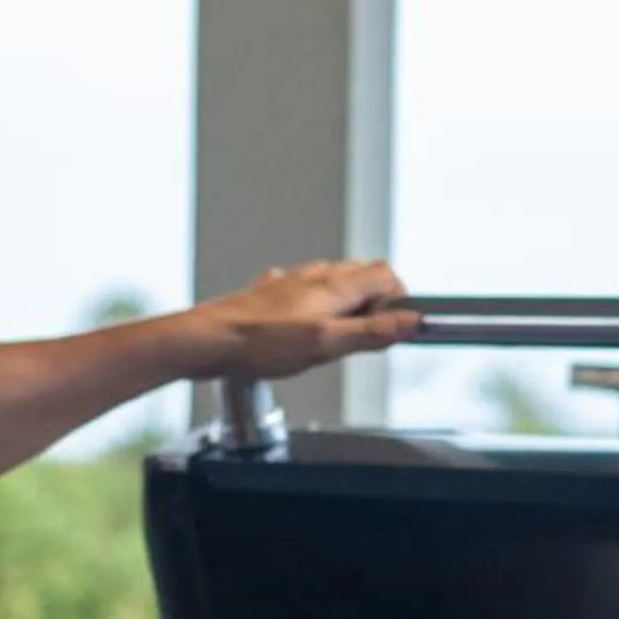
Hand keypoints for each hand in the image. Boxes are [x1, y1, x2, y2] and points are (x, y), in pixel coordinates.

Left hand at [181, 260, 419, 381]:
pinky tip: (301, 325)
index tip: (394, 327)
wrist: (207, 341)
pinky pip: (301, 290)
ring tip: (336, 335)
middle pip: (362, 274)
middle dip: (376, 301)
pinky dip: (313, 304)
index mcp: (334, 285)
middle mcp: (313, 277)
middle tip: (367, 335)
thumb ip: (372, 333)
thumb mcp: (326, 344)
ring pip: (331, 280)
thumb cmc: (259, 344)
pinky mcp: (269, 296)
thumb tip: (410, 322)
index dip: (399, 300)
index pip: (386, 275)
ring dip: (345, 302)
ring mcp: (290, 284)